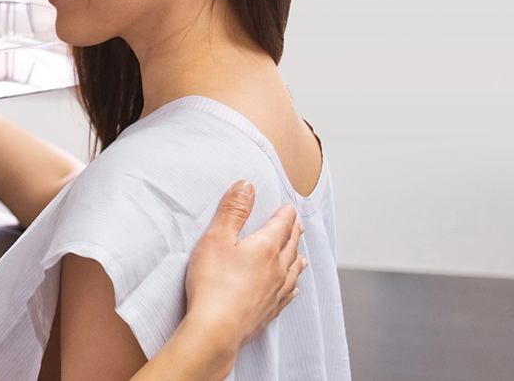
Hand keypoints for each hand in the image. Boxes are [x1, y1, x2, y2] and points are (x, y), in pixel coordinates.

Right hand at [182, 181, 305, 351]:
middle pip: (291, 245)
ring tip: (301, 254)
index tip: (287, 207)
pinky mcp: (270, 310)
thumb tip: (248, 185)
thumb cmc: (212, 283)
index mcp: (265, 247)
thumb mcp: (216, 238)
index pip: (282, 224)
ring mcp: (276, 291)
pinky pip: (288, 294)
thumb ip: (233, 210)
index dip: (285, 213)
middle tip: (296, 225)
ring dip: (297, 258)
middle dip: (293, 232)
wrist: (216, 329)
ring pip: (294, 270)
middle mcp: (277, 268)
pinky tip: (293, 288)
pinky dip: (293, 285)